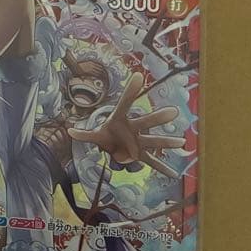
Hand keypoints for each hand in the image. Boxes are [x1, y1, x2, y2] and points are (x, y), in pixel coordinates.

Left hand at [67, 72, 185, 177]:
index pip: (125, 103)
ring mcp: (139, 142)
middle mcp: (133, 129)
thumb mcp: (95, 135)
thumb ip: (84, 134)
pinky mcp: (141, 155)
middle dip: (158, 118)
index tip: (139, 76)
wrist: (113, 145)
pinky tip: (174, 173)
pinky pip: (152, 162)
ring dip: (166, 142)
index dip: (131, 90)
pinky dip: (162, 168)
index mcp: (120, 120)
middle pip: (145, 122)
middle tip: (173, 111)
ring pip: (154, 141)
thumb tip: (69, 131)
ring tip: (182, 141)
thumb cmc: (106, 135)